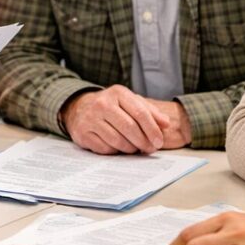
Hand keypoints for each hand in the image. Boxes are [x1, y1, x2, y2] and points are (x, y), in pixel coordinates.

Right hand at [60, 85, 184, 153]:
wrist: (79, 108)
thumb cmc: (111, 106)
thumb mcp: (129, 102)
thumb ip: (149, 111)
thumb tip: (166, 124)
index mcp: (117, 93)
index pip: (140, 112)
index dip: (152, 129)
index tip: (159, 141)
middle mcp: (102, 103)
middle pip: (129, 128)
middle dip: (143, 142)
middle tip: (150, 149)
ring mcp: (90, 119)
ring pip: (118, 140)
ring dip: (131, 149)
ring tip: (135, 148)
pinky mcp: (83, 133)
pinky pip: (106, 148)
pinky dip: (116, 151)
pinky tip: (119, 148)